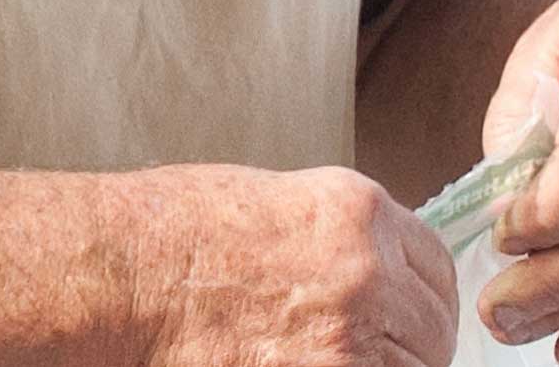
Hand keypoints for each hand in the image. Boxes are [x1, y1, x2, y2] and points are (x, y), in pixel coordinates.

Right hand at [104, 164, 460, 366]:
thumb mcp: (277, 206)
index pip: (438, 269)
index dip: (427, 299)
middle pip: (432, 331)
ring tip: (336, 363)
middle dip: (411, 348)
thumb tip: (378, 275)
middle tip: (375, 356)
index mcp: (360, 213)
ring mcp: (347, 337)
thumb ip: (340, 239)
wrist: (120, 279)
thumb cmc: (172, 237)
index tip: (414, 317)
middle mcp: (368, 272)